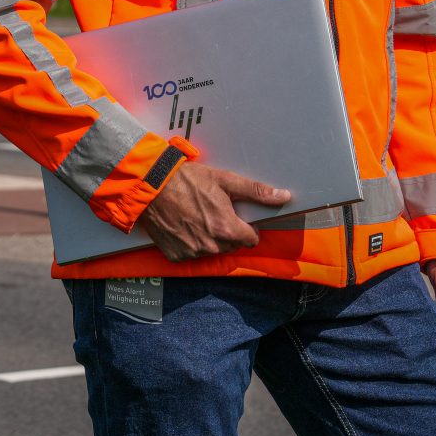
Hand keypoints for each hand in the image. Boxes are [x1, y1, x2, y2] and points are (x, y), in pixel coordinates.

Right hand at [137, 161, 290, 262]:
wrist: (152, 186)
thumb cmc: (188, 180)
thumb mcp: (225, 180)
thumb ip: (255, 191)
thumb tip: (282, 196)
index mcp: (227, 229)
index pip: (251, 239)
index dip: (247, 227)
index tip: (238, 216)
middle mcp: (211, 246)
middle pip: (232, 245)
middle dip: (229, 231)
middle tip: (216, 211)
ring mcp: (192, 252)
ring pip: (213, 250)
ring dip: (210, 237)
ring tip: (198, 215)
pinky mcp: (176, 255)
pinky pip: (192, 253)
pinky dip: (191, 242)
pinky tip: (185, 224)